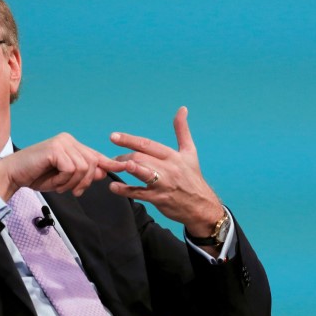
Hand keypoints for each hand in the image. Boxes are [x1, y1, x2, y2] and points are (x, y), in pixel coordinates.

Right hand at [0, 133, 126, 200]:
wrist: (13, 175)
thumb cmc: (37, 176)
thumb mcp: (64, 177)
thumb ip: (83, 173)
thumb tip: (104, 171)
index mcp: (72, 144)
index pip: (95, 154)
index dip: (109, 163)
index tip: (124, 167)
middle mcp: (68, 139)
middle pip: (93, 163)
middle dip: (85, 182)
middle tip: (72, 191)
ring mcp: (62, 142)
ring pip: (83, 168)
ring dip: (72, 183)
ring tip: (59, 185)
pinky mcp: (55, 149)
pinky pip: (71, 170)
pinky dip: (63, 180)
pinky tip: (54, 181)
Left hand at [108, 106, 223, 235]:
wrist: (201, 206)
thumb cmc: (192, 177)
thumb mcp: (190, 152)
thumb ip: (182, 130)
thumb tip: (182, 109)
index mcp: (173, 155)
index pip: (148, 144)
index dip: (129, 139)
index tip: (114, 136)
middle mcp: (169, 168)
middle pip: (141, 157)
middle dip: (124, 157)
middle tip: (113, 160)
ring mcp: (163, 184)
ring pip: (142, 173)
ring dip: (127, 168)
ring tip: (113, 166)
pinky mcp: (159, 199)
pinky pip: (140, 193)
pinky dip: (125, 190)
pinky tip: (114, 187)